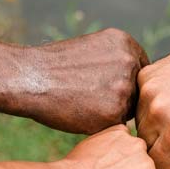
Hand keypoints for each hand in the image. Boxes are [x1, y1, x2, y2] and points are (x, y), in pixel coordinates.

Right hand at [13, 28, 148, 133]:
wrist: (29, 78)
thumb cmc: (57, 67)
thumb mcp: (94, 49)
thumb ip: (119, 61)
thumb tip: (139, 84)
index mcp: (126, 43)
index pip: (140, 71)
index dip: (123, 83)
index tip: (103, 88)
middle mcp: (130, 62)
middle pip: (138, 91)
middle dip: (120, 99)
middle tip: (91, 99)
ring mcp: (125, 87)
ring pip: (129, 109)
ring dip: (112, 113)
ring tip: (83, 104)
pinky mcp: (116, 112)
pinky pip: (118, 125)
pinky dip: (102, 125)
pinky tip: (81, 114)